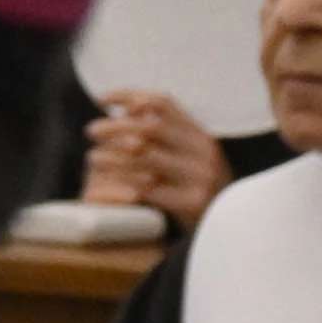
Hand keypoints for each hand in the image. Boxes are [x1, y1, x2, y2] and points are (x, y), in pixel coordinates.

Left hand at [80, 94, 230, 225]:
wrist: (230, 227)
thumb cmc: (195, 189)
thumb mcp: (188, 157)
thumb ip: (163, 136)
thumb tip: (124, 110)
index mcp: (200, 135)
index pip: (163, 103)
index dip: (129, 96)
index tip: (103, 99)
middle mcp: (203, 151)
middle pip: (150, 127)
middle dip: (115, 126)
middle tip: (91, 130)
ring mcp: (200, 176)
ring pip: (144, 157)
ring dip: (110, 155)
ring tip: (93, 158)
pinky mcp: (192, 202)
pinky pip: (145, 188)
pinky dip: (117, 185)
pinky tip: (99, 187)